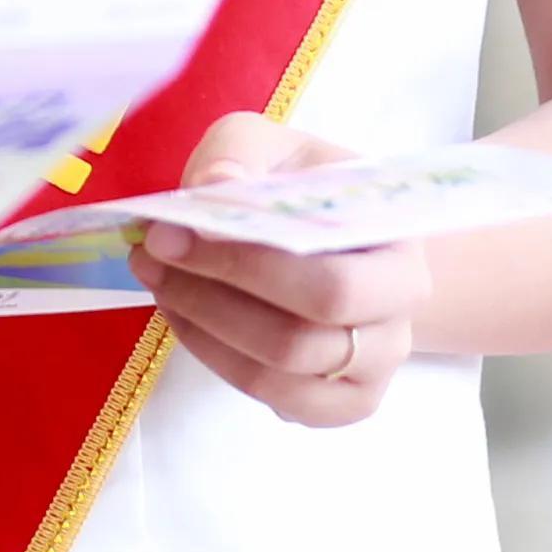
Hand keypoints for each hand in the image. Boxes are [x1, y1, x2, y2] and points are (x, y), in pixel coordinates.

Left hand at [136, 113, 428, 428]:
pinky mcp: (340, 404)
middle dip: (213, 298)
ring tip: (159, 281)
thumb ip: (242, 153)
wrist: (344, 241)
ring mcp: (372, 371)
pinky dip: (216, 359)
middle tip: (151, 258)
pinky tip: (187, 315)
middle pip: (304, 340)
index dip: (246, 265)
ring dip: (203, 330)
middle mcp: (398, 321)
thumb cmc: (308, 189)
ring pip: (279, 376)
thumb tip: (216, 186)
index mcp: (399, 251)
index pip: (332, 282)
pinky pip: (275, 401)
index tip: (168, 231)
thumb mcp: (275, 147)